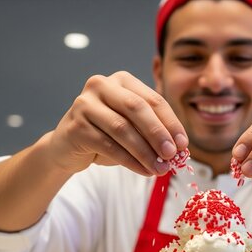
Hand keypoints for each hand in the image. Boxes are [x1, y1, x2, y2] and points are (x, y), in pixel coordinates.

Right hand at [48, 72, 187, 175]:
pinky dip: (130, 161)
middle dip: (158, 134)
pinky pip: (109, 145)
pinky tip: (143, 171)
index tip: (184, 144)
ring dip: (145, 152)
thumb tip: (180, 149)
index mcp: (122, 80)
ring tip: (160, 169)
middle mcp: (101, 86)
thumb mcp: (133, 129)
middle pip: (137, 108)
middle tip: (173, 155)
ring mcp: (85, 104)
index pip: (153, 99)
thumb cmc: (106, 135)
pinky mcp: (76, 126)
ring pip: (123, 129)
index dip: (171, 122)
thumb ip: (153, 132)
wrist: (67, 147)